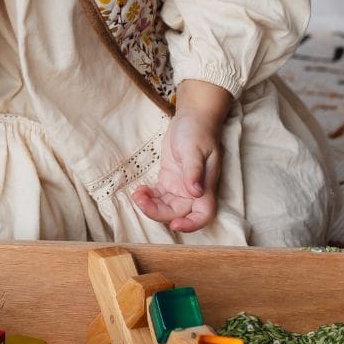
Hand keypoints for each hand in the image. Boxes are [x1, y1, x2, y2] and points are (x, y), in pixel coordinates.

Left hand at [129, 80, 231, 233]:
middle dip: (157, 212)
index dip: (191, 225)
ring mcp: (180, 188)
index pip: (204, 215)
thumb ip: (194, 171)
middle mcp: (194, 192)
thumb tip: (195, 192)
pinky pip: (158, 198)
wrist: (192, 118)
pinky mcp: (169, 181)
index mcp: (206, 187)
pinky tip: (140, 190)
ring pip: (165, 208)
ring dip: (149, 206)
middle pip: (177, 214)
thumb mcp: (194, 149)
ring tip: (138, 193)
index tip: (174, 224)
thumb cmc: (198, 131)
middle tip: (141, 199)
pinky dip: (147, 198)